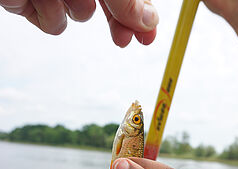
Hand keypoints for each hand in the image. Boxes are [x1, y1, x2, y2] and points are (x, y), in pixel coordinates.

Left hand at [0, 0, 157, 45]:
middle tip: (125, 41)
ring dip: (74, 4)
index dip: (141, 13)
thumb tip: (147, 20)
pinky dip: (48, 13)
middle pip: (110, 7)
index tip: (149, 35)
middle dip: (117, 22)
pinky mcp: (34, 6)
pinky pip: (54, 25)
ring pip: (81, 15)